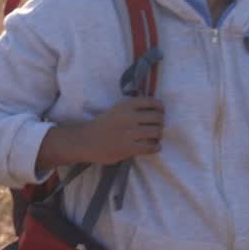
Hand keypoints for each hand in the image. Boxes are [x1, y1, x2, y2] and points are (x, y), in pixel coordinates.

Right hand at [36, 97, 163, 169]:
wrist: (86, 140)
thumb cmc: (103, 124)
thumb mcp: (117, 109)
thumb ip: (133, 108)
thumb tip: (155, 109)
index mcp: (126, 105)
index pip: (151, 101)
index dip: (160, 107)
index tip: (161, 111)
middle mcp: (129, 117)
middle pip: (157, 117)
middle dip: (161, 122)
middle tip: (159, 126)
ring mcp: (129, 133)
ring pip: (156, 132)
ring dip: (159, 134)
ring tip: (156, 137)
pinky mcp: (128, 148)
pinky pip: (150, 147)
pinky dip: (156, 147)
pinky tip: (155, 147)